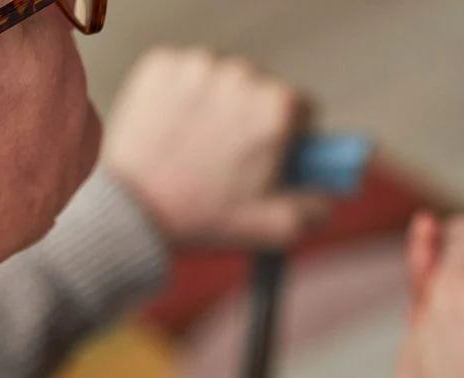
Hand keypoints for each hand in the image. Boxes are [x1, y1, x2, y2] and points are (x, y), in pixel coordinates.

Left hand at [103, 47, 329, 248]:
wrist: (132, 213)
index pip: (303, 111)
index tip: (266, 159)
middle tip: (224, 160)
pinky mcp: (161, 64)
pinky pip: (184, 75)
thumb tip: (331, 193)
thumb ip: (316, 207)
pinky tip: (172, 132)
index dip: (287, 140)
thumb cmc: (203, 219)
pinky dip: (181, 99)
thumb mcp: (273, 227)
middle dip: (250, 121)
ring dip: (216, 107)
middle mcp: (242, 74)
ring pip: (222, 81)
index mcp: (277, 106)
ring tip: (194, 149)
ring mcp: (199, 65)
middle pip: (261, 92)